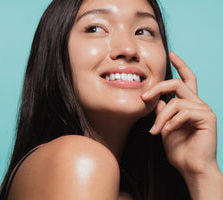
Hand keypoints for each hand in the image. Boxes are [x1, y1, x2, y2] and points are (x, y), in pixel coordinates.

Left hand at [141, 51, 217, 175]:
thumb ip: (162, 111)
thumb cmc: (179, 149)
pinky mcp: (208, 118)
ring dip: (161, 116)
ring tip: (156, 131)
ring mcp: (204, 110)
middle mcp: (197, 103)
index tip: (171, 54)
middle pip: (179, 83)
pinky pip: (184, 111)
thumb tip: (155, 99)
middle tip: (143, 96)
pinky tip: (168, 131)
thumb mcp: (165, 126)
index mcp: (188, 104)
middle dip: (158, 87)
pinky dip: (172, 122)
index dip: (180, 65)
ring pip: (176, 101)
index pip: (186, 79)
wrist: (191, 167)